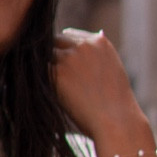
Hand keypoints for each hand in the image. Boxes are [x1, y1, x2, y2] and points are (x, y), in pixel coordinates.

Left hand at [51, 29, 145, 144]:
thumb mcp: (112, 71)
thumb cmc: (116, 104)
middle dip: (52, 56)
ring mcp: (69, 58)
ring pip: (45, 56)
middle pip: (54, 41)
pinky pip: (40, 71)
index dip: (64, 49)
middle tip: (51, 75)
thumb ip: (95, 57)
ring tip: (46, 85)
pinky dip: (41, 80)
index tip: (63, 63)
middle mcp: (84, 45)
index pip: (70, 35)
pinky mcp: (57, 73)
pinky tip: (45, 93)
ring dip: (46, 69)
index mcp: (100, 42)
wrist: (117, 121)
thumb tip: (83, 46)